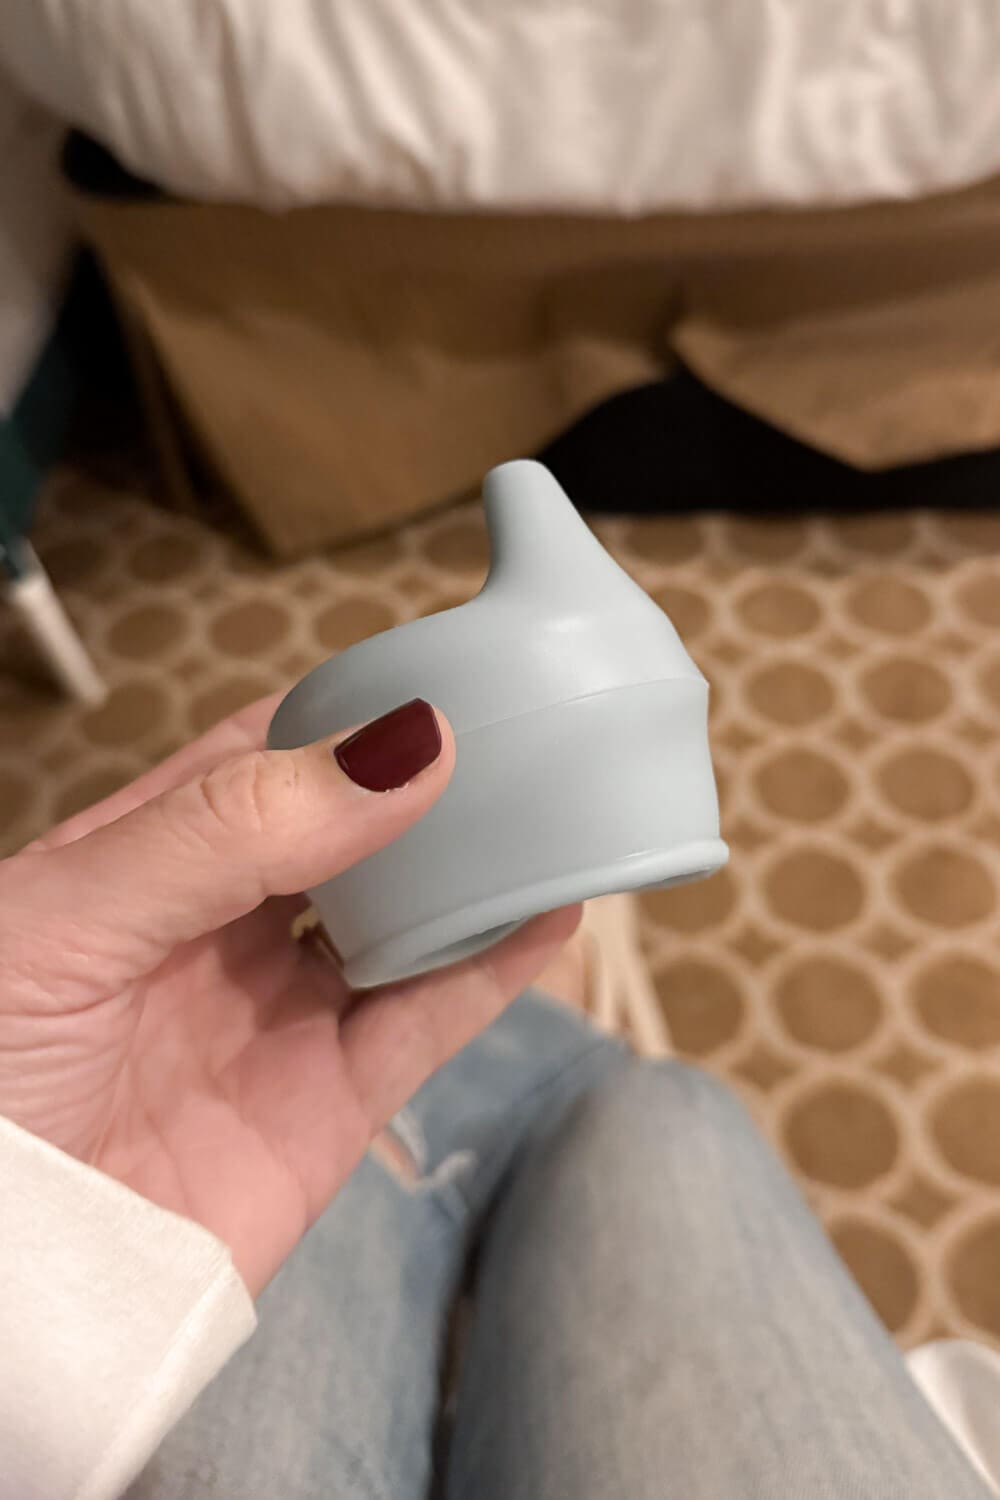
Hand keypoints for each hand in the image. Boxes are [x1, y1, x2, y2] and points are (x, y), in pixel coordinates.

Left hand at [0, 696, 578, 1294]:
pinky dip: (492, 972)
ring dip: (472, 875)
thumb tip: (399, 747)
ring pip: (399, 926)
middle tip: (517, 740)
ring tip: (557, 813)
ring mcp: (273, 1022)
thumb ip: (229, 829)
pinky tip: (549, 916)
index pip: (257, 758)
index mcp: (140, 862)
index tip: (433, 678)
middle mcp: (215, 934)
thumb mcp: (74, 919)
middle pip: (346, 838)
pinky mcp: (324, 1112)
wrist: (1, 1280)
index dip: (342, 716)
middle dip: (423, 793)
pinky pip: (424, 1026)